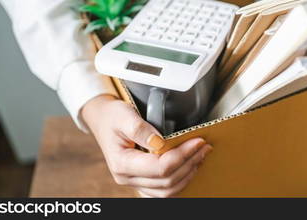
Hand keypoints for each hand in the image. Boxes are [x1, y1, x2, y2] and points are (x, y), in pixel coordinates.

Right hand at [81, 94, 212, 196]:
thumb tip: (159, 142)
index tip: (198, 141)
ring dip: (188, 173)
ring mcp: (134, 182)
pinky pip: (164, 190)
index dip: (182, 155)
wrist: (102, 120)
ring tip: (201, 155)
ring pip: (168, 191)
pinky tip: (190, 165)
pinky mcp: (141, 181)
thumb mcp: (123, 115)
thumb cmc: (113, 116)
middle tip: (204, 146)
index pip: (159, 167)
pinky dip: (181, 180)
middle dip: (190, 163)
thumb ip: (140, 129)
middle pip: (167, 181)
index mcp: (122, 163)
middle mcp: (127, 178)